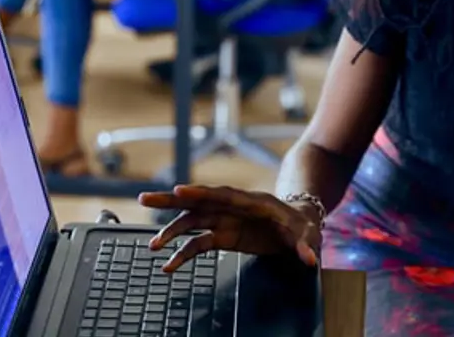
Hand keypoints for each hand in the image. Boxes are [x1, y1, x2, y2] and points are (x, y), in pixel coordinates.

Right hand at [138, 185, 322, 272]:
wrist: (299, 226)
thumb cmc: (302, 224)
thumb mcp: (309, 234)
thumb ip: (306, 245)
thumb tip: (309, 258)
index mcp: (252, 202)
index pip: (223, 195)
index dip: (201, 192)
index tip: (179, 190)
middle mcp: (233, 207)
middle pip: (198, 201)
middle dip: (171, 200)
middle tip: (144, 198)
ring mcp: (225, 220)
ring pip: (192, 221)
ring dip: (172, 231)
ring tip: (153, 245)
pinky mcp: (223, 235)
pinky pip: (198, 243)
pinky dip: (183, 253)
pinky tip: (169, 265)